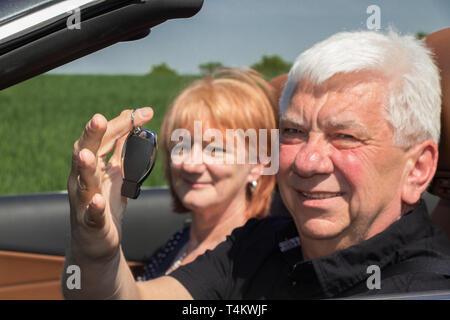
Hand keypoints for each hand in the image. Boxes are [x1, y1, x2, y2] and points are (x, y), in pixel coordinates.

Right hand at [67, 108, 153, 260]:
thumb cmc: (105, 202)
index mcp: (92, 164)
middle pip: (85, 152)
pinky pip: (90, 214)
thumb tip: (131, 118)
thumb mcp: (117, 171)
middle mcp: (83, 179)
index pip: (104, 138)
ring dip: (84, 167)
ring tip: (87, 154)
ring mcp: (84, 201)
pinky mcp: (90, 222)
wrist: (97, 241)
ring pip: (82, 181)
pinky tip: (97, 200)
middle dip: (92, 136)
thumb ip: (122, 147)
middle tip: (98, 119)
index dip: (122, 124)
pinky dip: (93, 207)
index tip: (145, 112)